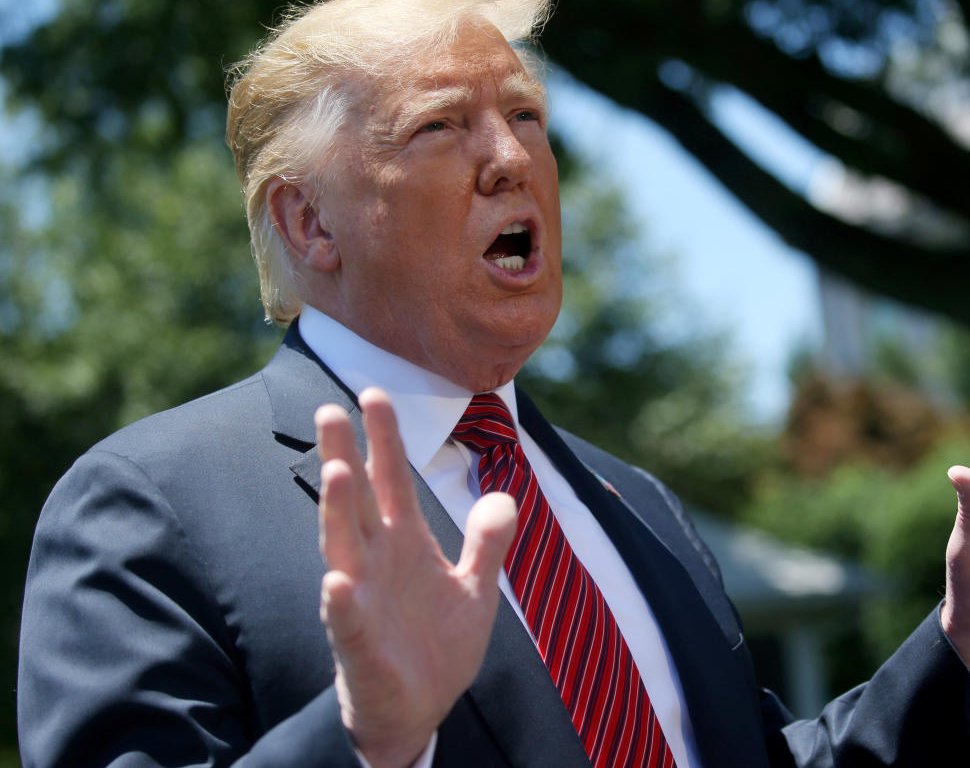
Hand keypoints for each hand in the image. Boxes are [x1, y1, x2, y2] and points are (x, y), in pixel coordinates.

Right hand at [315, 388, 516, 767]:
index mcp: (404, 543)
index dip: (385, 439)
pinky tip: (337, 583)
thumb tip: (505, 495)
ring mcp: (363, 601)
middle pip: (358, 499)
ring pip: (343, 548)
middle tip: (331, 409)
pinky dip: (341, 603)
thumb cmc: (436, 645)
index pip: (392, 481)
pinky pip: (347, 621)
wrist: (420, 710)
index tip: (375, 393)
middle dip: (345, 455)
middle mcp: (375, 562)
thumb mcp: (475, 588)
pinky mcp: (359, 644)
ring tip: (337, 470)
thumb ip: (487, 543)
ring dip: (338, 511)